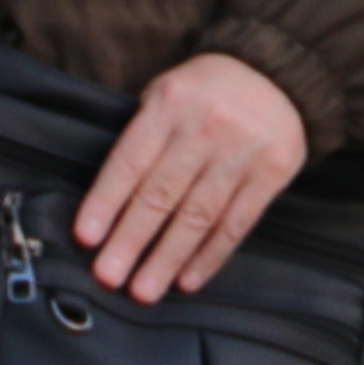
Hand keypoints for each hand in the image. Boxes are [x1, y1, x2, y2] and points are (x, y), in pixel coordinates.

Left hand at [76, 52, 309, 304]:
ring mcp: (243, 151)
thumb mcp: (166, 93)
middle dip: (132, 239)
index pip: (131, 160)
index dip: (106, 201)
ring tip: (144, 290)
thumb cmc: (205, 92)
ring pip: (198, 214)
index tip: (86, 237)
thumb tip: (107, 205)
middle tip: (108, 276)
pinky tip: (188, 279)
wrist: (277, 74)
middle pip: (162, 193)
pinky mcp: (273, 172)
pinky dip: (211, 254)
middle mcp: (208, 126)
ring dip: (167, 258)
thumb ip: (142, 136)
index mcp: (172, 103)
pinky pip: (236, 222)